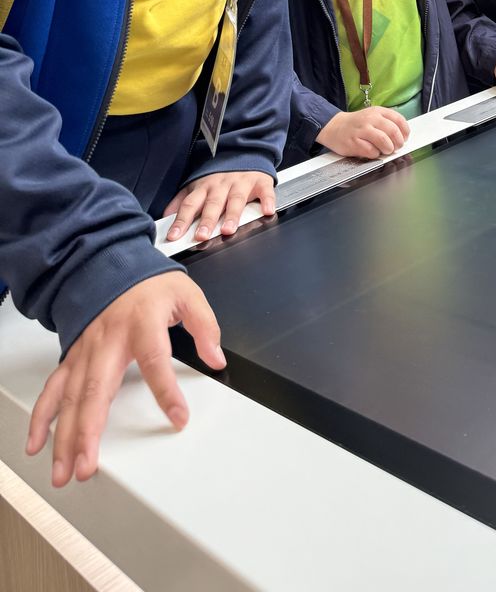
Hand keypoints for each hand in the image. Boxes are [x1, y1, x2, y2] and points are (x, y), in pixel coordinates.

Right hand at [26, 271, 224, 487]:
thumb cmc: (148, 284)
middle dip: (88, 432)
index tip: (179, 418)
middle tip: (88, 467)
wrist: (110, 265)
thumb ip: (205, 325)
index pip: (155, 361)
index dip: (167, 392)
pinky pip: (54, 389)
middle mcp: (108, 340)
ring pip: (70, 398)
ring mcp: (86, 351)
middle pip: (95, 390)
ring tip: (64, 470)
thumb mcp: (187, 294)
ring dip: (64, 436)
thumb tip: (216, 357)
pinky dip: (43, 417)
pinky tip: (38, 442)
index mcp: (141, 323)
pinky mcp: (73, 357)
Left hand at [163, 170, 275, 241]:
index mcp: (204, 187)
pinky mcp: (261, 182)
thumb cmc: (220, 175)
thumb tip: (166, 217)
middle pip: (213, 204)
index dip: (181, 221)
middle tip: (200, 236)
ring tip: (228, 230)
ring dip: (232, 214)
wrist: (246, 150)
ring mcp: (242, 183)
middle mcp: (222, 185)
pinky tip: (267, 211)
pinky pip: (265, 192)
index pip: (190, 205)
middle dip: (206, 220)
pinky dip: (267, 201)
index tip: (174, 237)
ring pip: (236, 199)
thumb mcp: (197, 184)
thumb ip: (182, 200)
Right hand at [317, 107, 409, 159]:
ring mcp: (361, 130)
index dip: (405, 131)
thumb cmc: (356, 124)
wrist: (334, 127)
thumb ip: (387, 123)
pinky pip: (371, 151)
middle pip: (393, 131)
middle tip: (396, 147)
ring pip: (383, 140)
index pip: (399, 119)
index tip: (405, 138)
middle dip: (398, 142)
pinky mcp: (354, 142)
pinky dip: (375, 154)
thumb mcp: (373, 117)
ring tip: (386, 150)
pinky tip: (373, 152)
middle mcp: (370, 119)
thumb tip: (403, 136)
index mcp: (377, 111)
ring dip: (388, 148)